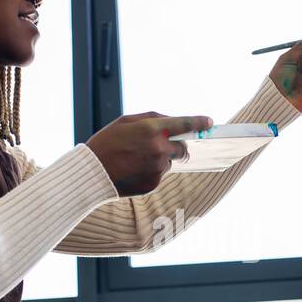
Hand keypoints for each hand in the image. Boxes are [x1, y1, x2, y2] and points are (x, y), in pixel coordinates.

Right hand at [86, 112, 211, 195]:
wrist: (92, 173)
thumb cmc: (106, 143)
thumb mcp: (126, 121)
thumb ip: (152, 118)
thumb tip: (172, 121)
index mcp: (151, 129)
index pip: (185, 124)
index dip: (199, 122)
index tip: (209, 122)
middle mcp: (158, 149)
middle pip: (183, 148)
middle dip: (177, 145)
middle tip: (162, 145)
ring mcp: (157, 168)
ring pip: (169, 162)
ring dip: (161, 159)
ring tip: (137, 159)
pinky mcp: (153, 183)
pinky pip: (160, 175)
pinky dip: (152, 172)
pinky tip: (134, 170)